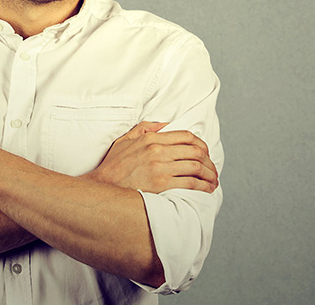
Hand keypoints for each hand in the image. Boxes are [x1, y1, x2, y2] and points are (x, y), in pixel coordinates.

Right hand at [85, 121, 218, 193]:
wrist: (101, 187)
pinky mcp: (160, 185)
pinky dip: (203, 186)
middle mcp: (157, 150)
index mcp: (151, 138)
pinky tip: (206, 190)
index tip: (206, 154)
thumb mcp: (125, 140)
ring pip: (196, 167)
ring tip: (213, 182)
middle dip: (209, 161)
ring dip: (209, 175)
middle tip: (213, 171)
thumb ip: (145, 128)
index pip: (186, 136)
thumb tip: (165, 124)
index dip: (201, 144)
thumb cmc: (113, 166)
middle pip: (195, 151)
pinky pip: (190, 183)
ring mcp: (159, 168)